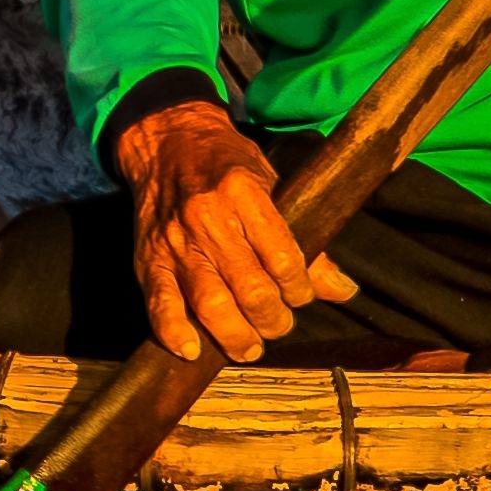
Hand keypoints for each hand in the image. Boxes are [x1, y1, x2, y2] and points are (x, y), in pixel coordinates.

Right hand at [114, 102, 351, 364]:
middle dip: (273, 320)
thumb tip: (342, 289)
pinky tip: (191, 350)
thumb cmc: (226, 163)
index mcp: (243, 192)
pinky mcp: (148, 259)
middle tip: (278, 325)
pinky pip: (160, 304)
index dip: (300, 289)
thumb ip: (301, 240)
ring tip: (250, 346)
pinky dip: (174, 332)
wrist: (165, 140)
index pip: (283, 258)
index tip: (302, 296)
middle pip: (251, 289)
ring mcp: (176, 242)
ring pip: (211, 304)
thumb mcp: (272, 184)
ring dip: (237, 336)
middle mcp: (208, 218)